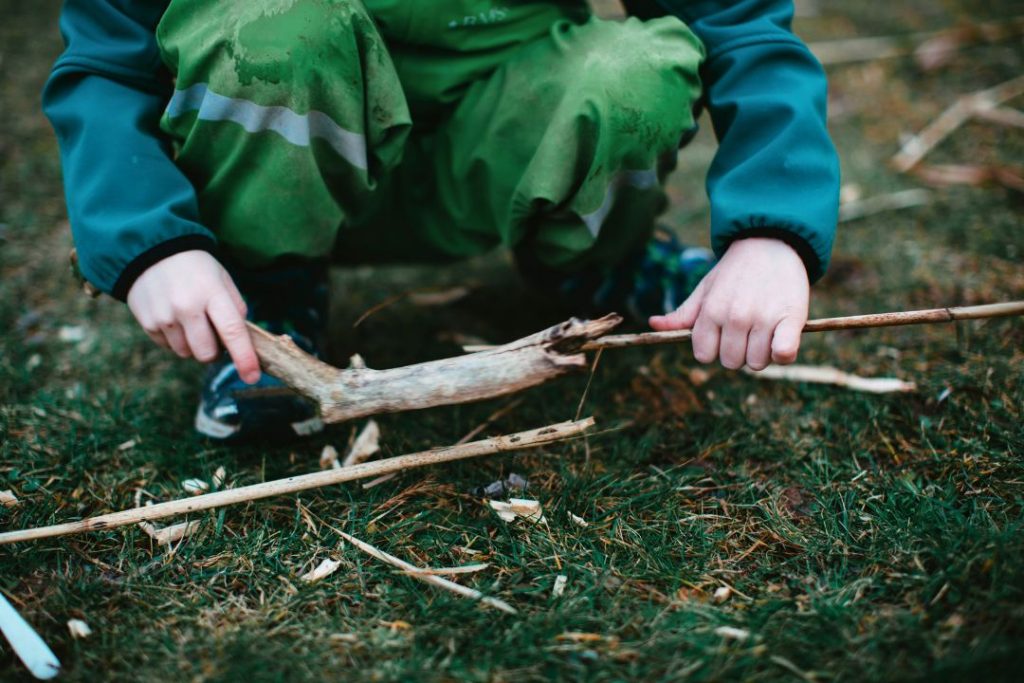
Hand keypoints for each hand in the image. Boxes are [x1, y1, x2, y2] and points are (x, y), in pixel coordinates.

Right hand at [127, 250, 260, 382]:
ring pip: (187, 353)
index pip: (232, 331)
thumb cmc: (195, 268)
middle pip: (207, 353)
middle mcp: (187, 307)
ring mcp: (165, 317)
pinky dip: (175, 339)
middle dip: (214, 351)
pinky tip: (173, 317)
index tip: (252, 377)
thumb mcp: (221, 279)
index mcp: (212, 293)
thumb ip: (235, 308)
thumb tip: (242, 340)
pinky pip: (168, 347)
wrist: (149, 250)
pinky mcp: (147, 323)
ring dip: (193, 344)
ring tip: (190, 319)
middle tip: (213, 332)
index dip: (244, 357)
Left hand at [649, 237, 808, 369]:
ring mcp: (763, 319)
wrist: (771, 243)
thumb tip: (654, 324)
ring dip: (761, 353)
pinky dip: (783, 353)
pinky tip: (782, 340)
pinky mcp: (791, 319)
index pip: (703, 355)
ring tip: (765, 330)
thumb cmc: (735, 271)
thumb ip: (683, 313)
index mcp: (711, 311)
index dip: (714, 349)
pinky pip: (783, 354)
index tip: (723, 335)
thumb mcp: (706, 289)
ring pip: (756, 363)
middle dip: (737, 352)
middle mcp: (735, 317)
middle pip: (730, 362)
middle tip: (747, 331)